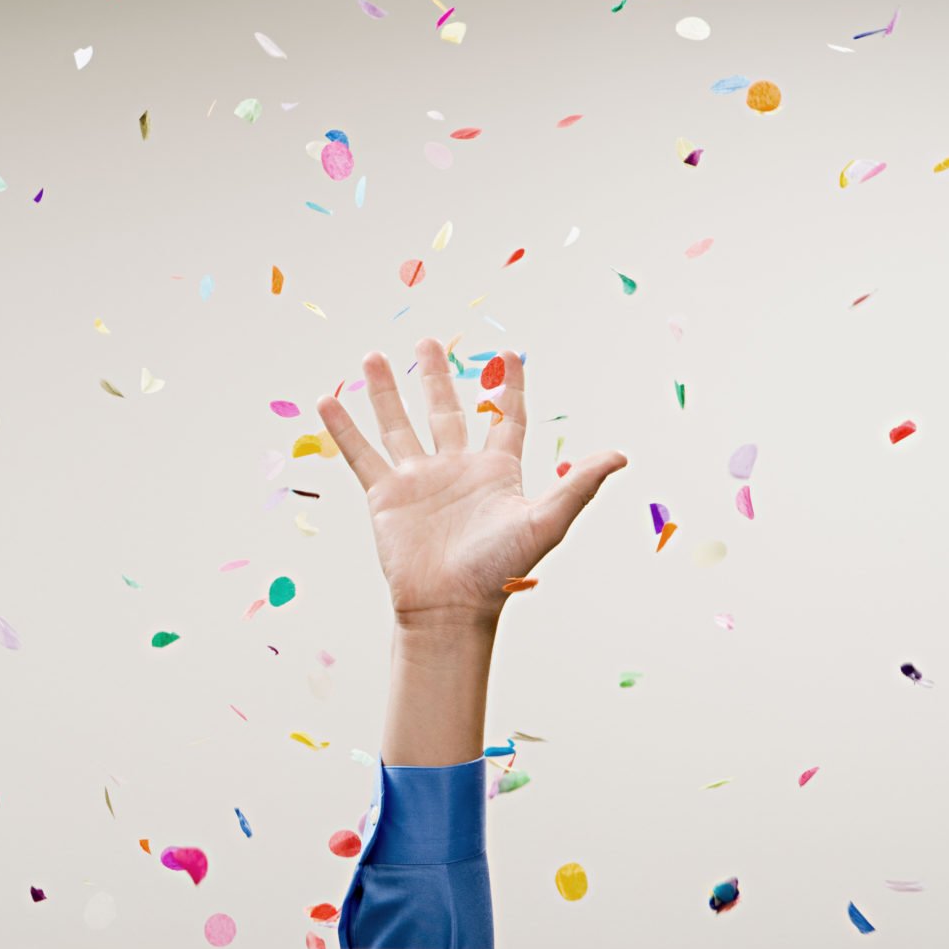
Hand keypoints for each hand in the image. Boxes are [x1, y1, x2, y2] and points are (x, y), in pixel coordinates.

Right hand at [316, 340, 625, 627]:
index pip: (504, 419)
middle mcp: (454, 469)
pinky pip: (361, 453)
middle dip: (435, 377)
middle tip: (427, 343)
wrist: (450, 606)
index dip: (509, 388)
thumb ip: (579, 485)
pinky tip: (326, 401)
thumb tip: (621, 455)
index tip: (511, 356)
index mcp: (495, 472)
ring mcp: (417, 480)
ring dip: (385, 392)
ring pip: (398, 424)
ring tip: (372, 357)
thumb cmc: (500, 570)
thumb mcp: (545, 521)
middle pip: (445, 411)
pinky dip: (343, 428)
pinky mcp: (385, 495)